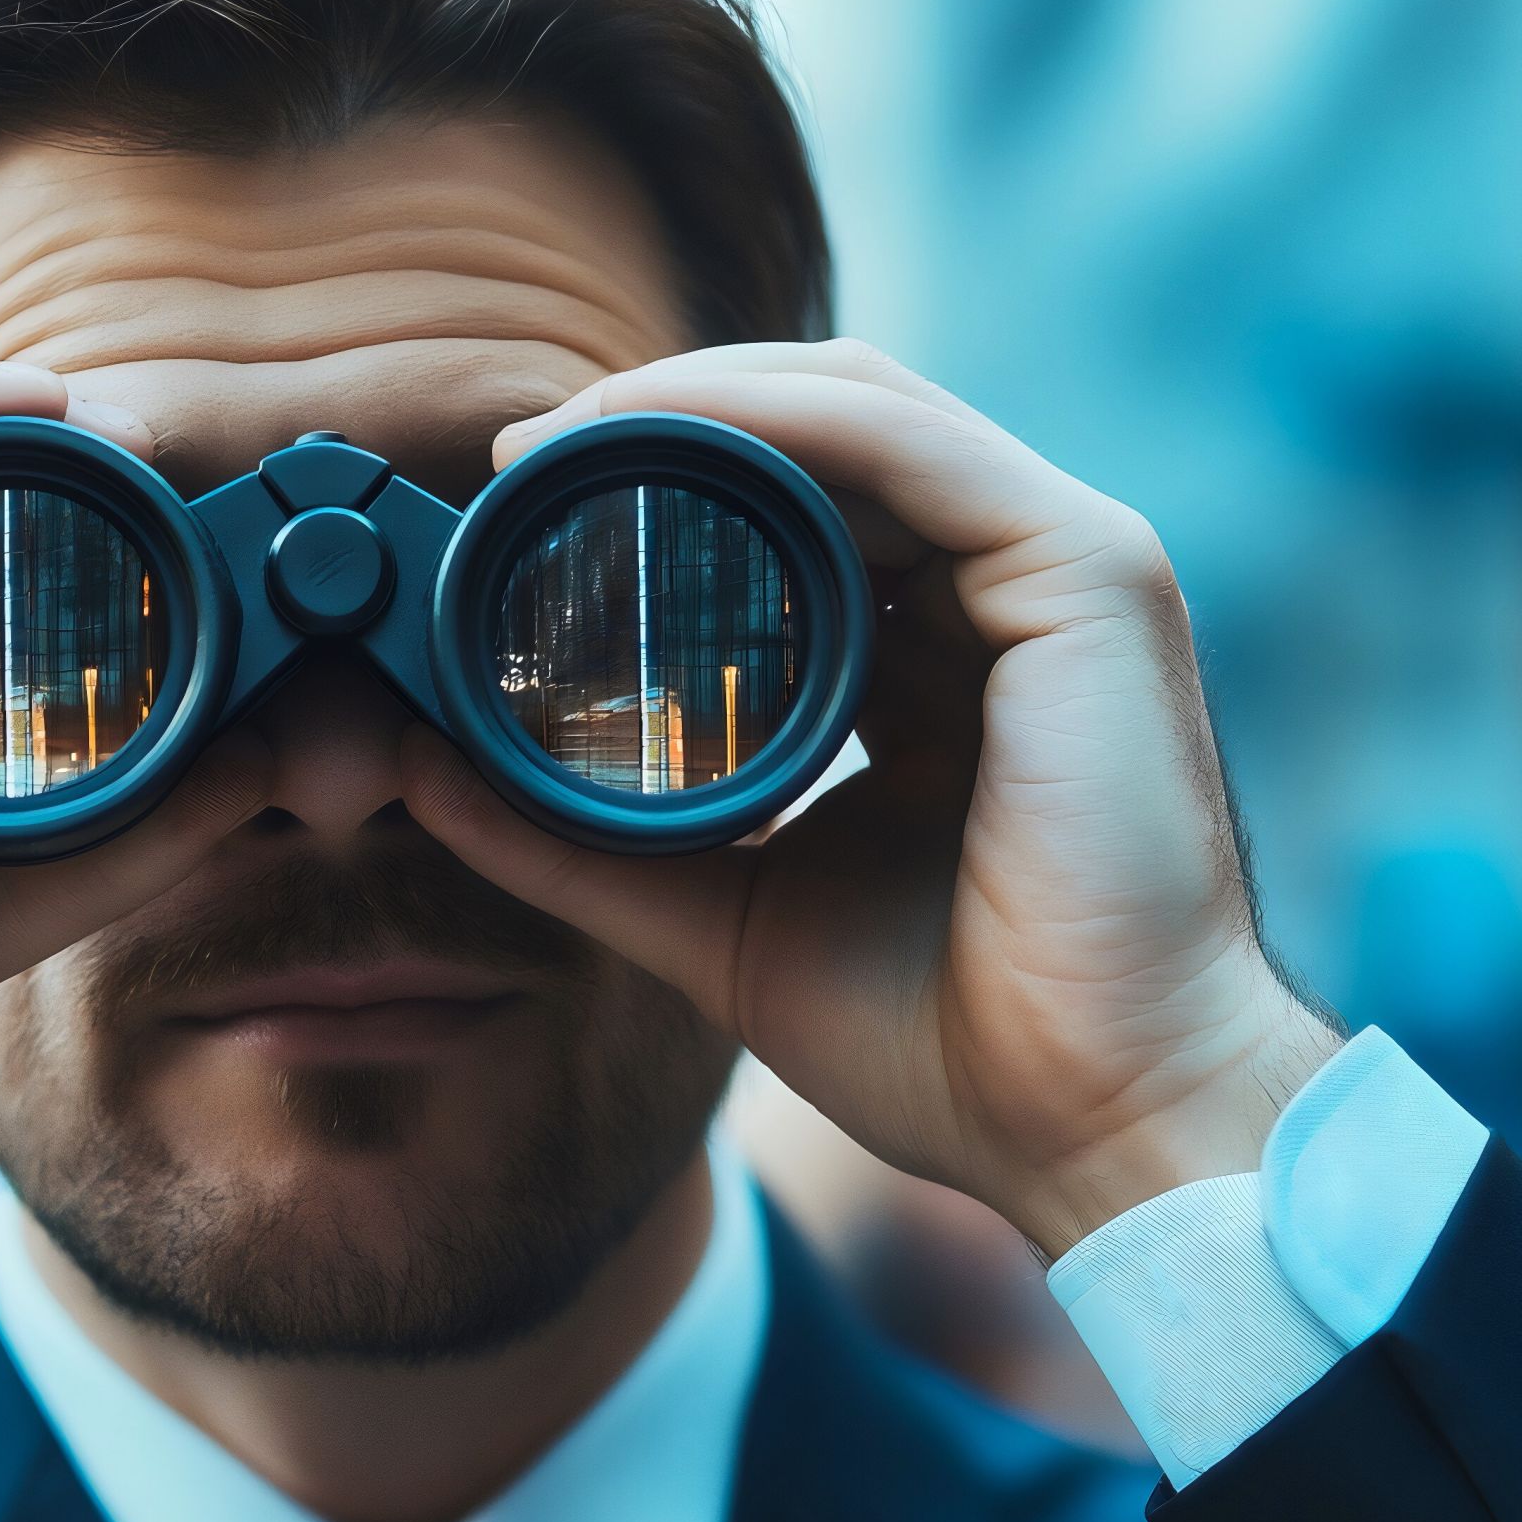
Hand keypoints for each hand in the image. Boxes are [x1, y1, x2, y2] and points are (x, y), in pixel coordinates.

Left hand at [400, 341, 1341, 1253]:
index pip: (800, 515)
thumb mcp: (720, 912)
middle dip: (664, 421)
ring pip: (860, 406)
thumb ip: (581, 842)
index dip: (661, 485)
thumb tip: (432, 772)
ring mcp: (1061, 570)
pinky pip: (905, 442)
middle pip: (824, 436)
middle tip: (516, 456)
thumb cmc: (947, 1044)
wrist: (1088, 1122)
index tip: (514, 507)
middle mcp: (1005, 600)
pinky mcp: (1089, 570)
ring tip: (564, 437)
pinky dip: (774, 417)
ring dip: (698, 398)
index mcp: (943, 668)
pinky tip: (661, 433)